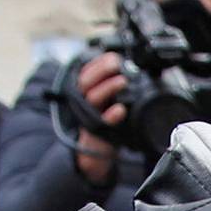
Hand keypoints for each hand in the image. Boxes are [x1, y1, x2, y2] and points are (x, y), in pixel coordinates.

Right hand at [71, 51, 125, 184]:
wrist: (96, 154)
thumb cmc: (104, 125)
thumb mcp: (106, 103)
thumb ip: (111, 89)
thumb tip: (126, 72)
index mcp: (85, 93)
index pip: (87, 72)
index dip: (98, 62)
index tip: (113, 56)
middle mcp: (84, 102)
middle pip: (86, 81)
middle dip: (100, 69)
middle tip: (116, 62)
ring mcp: (90, 117)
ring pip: (93, 97)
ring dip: (108, 87)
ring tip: (122, 81)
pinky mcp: (99, 132)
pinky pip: (104, 122)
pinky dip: (112, 114)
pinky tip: (121, 109)